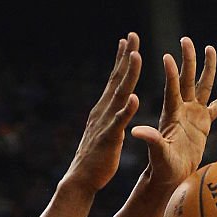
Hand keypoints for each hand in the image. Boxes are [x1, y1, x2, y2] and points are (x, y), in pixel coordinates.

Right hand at [64, 33, 142, 192]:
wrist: (80, 180)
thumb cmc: (94, 160)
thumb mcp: (104, 133)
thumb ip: (112, 118)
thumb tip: (120, 108)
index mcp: (103, 110)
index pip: (114, 80)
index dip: (121, 60)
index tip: (127, 41)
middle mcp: (102, 112)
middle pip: (116, 80)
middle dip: (125, 57)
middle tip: (132, 36)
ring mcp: (105, 124)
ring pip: (119, 95)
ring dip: (128, 76)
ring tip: (136, 56)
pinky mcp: (109, 138)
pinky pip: (119, 122)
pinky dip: (126, 110)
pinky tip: (134, 98)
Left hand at [132, 37, 216, 187]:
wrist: (171, 176)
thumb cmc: (161, 166)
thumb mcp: (157, 152)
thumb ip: (150, 139)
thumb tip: (136, 131)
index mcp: (171, 114)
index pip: (172, 89)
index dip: (171, 73)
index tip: (168, 56)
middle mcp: (182, 109)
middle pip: (187, 79)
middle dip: (188, 60)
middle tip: (186, 40)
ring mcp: (193, 114)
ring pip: (203, 86)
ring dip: (207, 68)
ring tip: (210, 48)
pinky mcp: (204, 123)